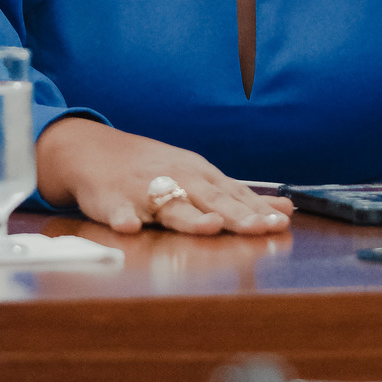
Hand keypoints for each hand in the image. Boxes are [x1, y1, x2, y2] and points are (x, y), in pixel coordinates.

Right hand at [36, 116, 293, 235]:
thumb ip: (240, 198)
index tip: (281, 224)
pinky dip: (123, 218)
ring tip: (209, 227)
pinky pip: (118, 212)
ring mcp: (144, 191)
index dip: (257, 211)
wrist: (96, 153)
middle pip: (210, 200)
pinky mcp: (113, 201)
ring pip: (170, 206)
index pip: (234, 195)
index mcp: (200, 177)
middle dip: (236, 215)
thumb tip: (285, 209)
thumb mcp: (201, 178)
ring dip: (189, 217)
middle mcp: (177, 180)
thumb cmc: (156, 170)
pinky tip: (130, 227)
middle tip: (259, 228)